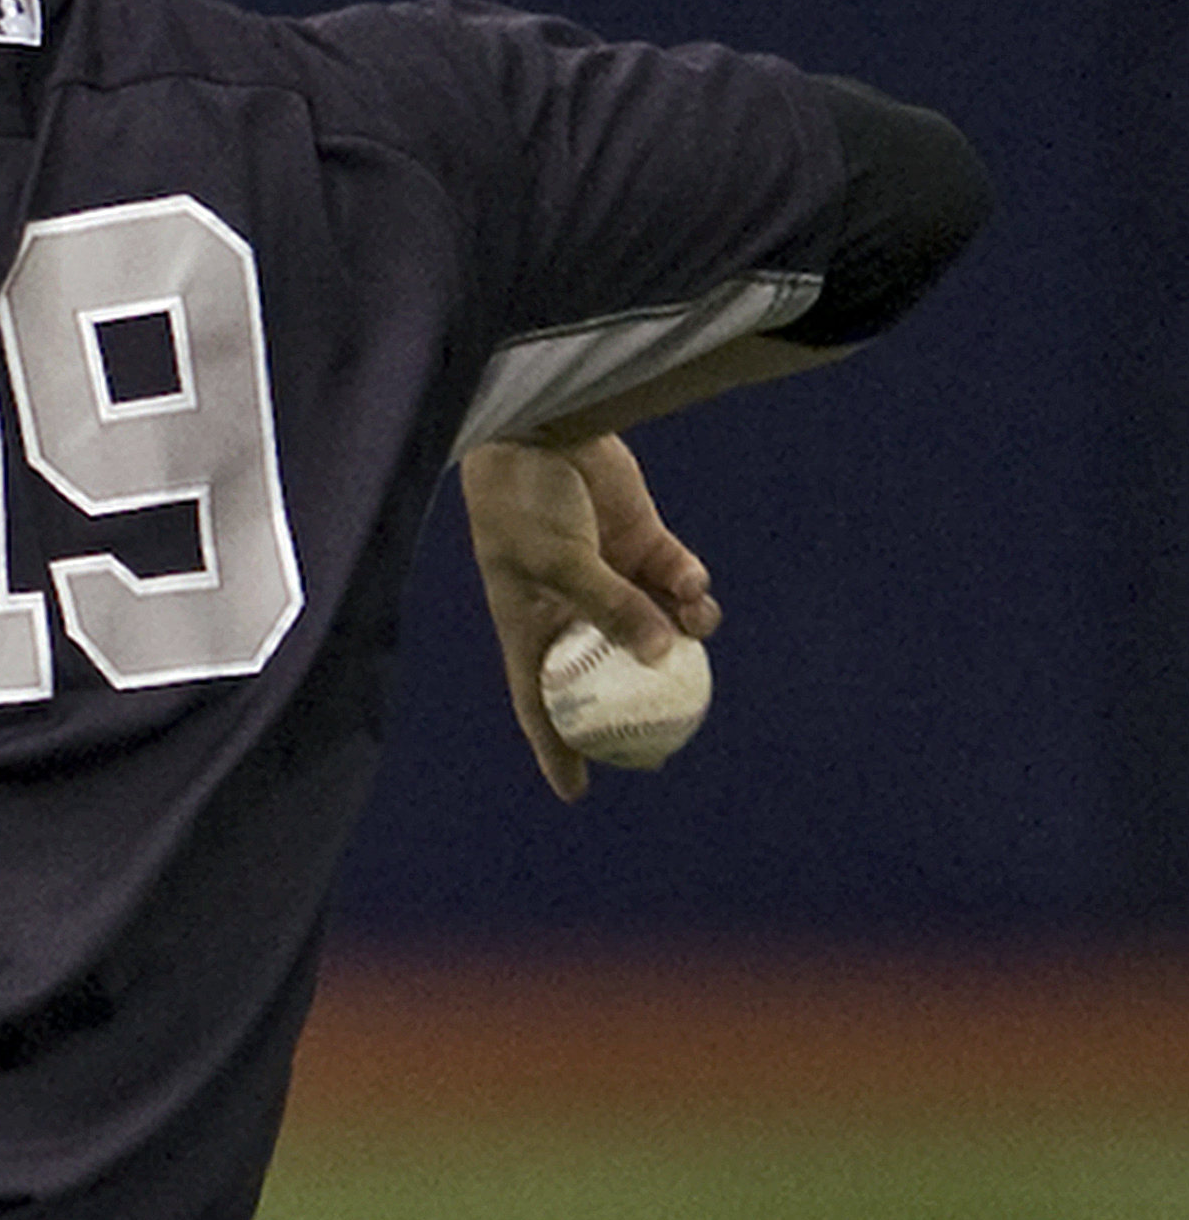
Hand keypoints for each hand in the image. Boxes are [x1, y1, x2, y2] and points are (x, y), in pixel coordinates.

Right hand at [458, 434, 720, 802]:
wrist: (542, 427)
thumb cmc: (524, 498)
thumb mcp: (558, 560)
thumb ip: (613, 605)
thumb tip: (665, 655)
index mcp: (528, 623)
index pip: (538, 701)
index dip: (555, 748)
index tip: (579, 792)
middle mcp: (569, 608)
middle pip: (608, 673)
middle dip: (641, 706)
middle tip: (674, 738)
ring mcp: (607, 576)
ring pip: (655, 627)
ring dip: (681, 635)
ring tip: (696, 627)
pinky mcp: (639, 541)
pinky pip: (675, 580)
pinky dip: (691, 588)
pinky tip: (695, 585)